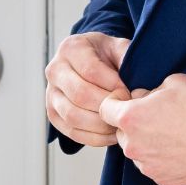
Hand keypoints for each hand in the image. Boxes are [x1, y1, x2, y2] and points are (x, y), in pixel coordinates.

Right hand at [45, 31, 131, 147]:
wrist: (87, 62)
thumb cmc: (105, 55)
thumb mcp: (117, 47)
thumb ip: (126, 56)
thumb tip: (134, 79)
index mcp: (71, 48)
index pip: (90, 71)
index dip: (112, 85)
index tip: (128, 92)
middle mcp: (55, 70)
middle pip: (80, 95)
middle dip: (107, 106)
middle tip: (125, 110)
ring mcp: (51, 94)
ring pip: (73, 116)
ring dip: (101, 125)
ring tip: (119, 124)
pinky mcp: (53, 114)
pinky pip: (72, 132)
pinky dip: (94, 137)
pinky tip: (111, 134)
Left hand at [98, 73, 185, 184]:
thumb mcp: (174, 82)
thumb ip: (149, 91)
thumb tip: (141, 98)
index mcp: (131, 118)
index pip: (104, 110)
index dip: (116, 102)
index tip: (128, 100)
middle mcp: (133, 145)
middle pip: (121, 132)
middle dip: (134, 124)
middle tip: (159, 116)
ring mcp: (147, 166)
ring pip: (137, 150)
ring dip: (148, 142)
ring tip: (174, 133)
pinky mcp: (162, 180)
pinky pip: (153, 165)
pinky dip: (161, 158)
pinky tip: (181, 148)